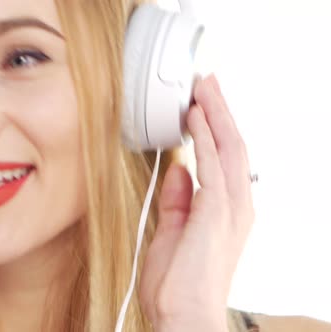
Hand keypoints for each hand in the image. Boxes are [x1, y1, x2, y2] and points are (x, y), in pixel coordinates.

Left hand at [139, 75, 254, 330]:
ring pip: (229, 148)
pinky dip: (205, 138)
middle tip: (208, 82)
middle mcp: (236, 205)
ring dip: (215, 115)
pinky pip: (213, 166)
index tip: (203, 104)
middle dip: (220, 111)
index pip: (226, 158)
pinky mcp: (215, 213)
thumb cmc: (178, 284)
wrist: (182, 316)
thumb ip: (178, 200)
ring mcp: (230, 209)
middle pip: (233, 146)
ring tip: (204, 88)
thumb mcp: (173, 231)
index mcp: (226, 210)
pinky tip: (195, 117)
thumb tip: (179, 171)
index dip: (216, 127)